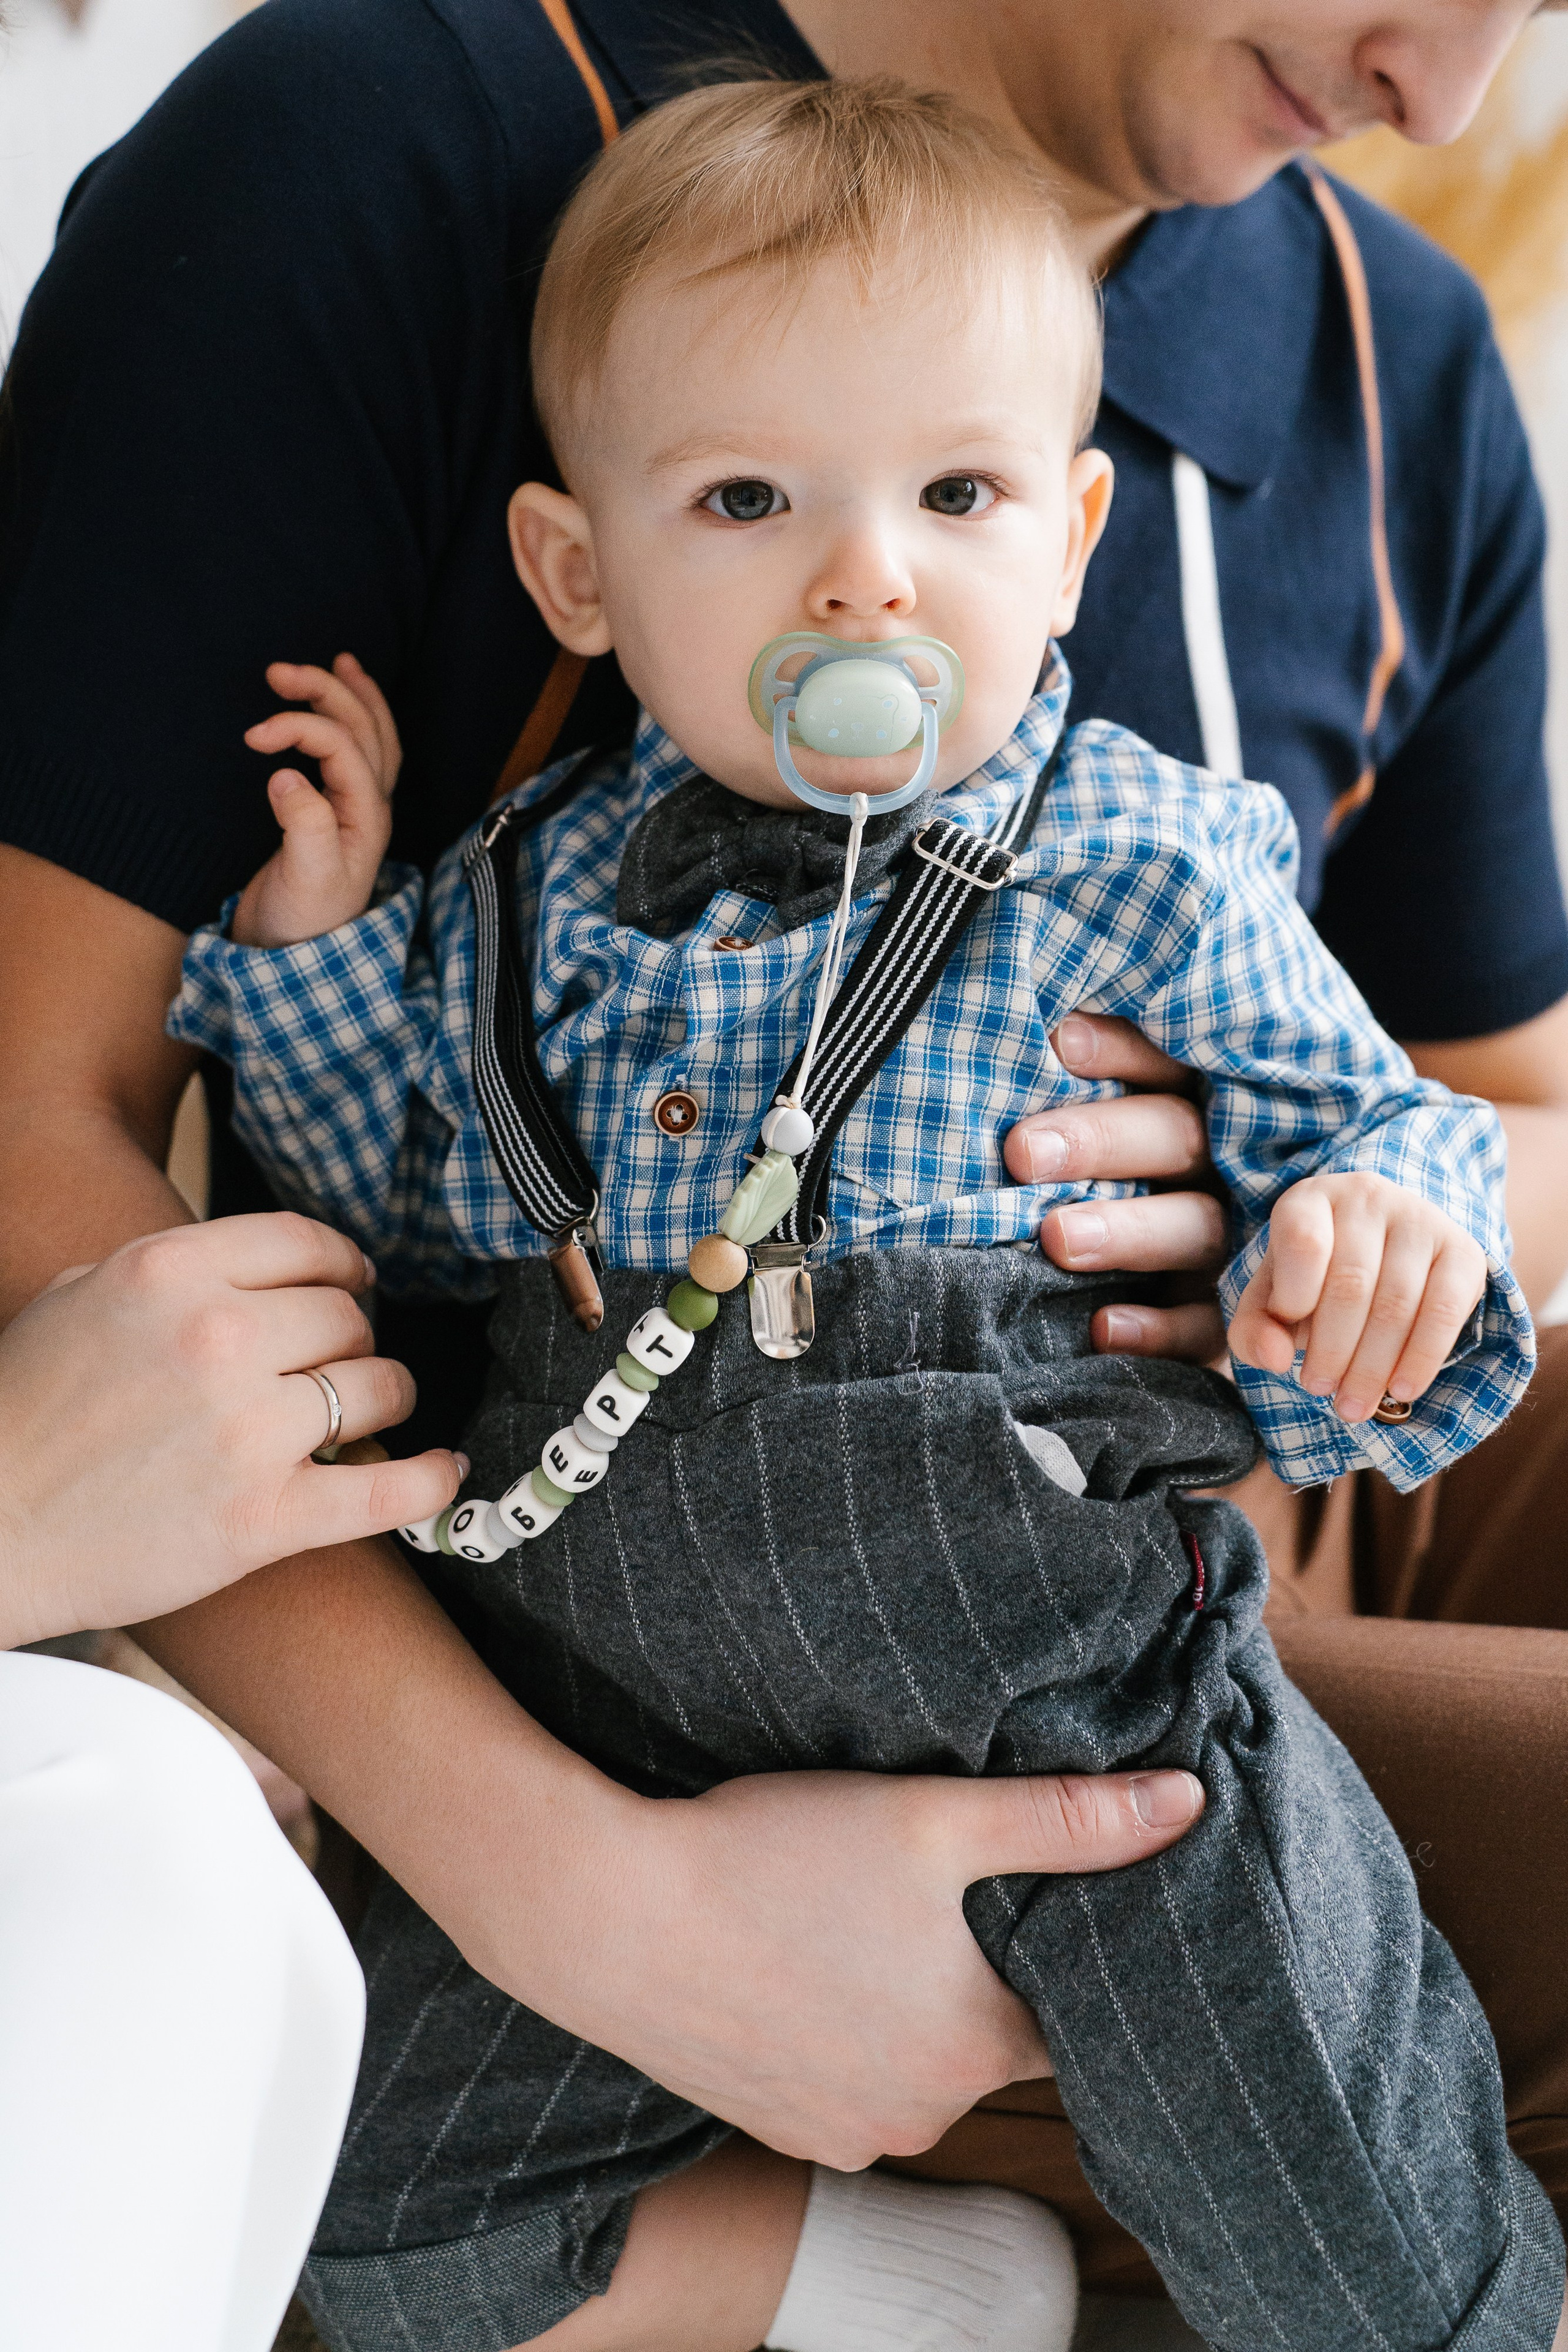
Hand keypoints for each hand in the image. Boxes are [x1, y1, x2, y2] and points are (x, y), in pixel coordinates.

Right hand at [0, 1214, 460, 1646]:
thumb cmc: (24, 1412)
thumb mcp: (82, 1297)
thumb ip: (173, 1271)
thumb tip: (258, 1265)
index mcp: (171, 1273)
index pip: (308, 1244)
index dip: (344, 1265)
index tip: (355, 1283)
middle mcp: (218, 1338)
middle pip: (348, 1317)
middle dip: (352, 1338)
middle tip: (339, 1361)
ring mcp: (246, 1429)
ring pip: (377, 1388)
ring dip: (384, 1398)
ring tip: (372, 1411)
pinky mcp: (263, 1517)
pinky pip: (386, 1490)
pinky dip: (429, 1481)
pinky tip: (443, 1470)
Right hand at [231, 654, 400, 948]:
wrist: (293, 962)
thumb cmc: (302, 925)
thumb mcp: (304, 878)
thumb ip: (303, 826)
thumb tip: (287, 775)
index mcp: (367, 818)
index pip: (343, 748)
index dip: (300, 728)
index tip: (253, 737)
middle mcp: (370, 809)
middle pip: (365, 730)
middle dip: (327, 691)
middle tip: (278, 671)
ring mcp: (356, 811)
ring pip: (369, 737)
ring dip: (348, 696)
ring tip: (328, 663)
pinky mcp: (336, 815)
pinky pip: (358, 754)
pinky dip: (349, 721)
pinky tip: (334, 706)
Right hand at [486, 1760, 1204, 2166]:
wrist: (607, 1915)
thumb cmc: (773, 1857)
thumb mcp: (933, 1817)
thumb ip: (1066, 1818)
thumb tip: (1186, 1804)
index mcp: (978, 2046)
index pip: (1068, 2012)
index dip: (1059, 1946)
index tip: (1037, 1895)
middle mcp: (923, 2115)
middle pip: (990, 2037)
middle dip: (977, 1970)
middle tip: (936, 1886)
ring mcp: (845, 2133)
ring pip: (916, 2059)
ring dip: (907, 2002)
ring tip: (864, 1916)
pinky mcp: (780, 2126)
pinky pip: (847, 2080)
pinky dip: (843, 2029)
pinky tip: (807, 1960)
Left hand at [1004, 1013, 1228, 1362]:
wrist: (1146, 1316)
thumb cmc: (1076, 1196)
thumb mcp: (1077, 1146)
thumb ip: (1056, 1112)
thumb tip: (1005, 1051)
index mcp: (1188, 1109)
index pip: (1164, 1067)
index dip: (1122, 1052)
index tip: (1060, 1042)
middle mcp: (1215, 1171)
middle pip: (1178, 1139)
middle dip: (1102, 1141)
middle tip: (1022, 1153)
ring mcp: (1225, 1245)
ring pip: (1197, 1227)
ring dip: (1126, 1231)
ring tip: (1056, 1237)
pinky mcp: (1222, 1319)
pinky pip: (1204, 1328)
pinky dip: (1157, 1330)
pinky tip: (1103, 1327)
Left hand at [1229, 1172, 1486, 1424]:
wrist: (1383, 1246)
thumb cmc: (1313, 1278)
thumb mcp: (1270, 1298)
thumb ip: (1254, 1329)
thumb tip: (1274, 1359)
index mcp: (1310, 1199)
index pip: (1302, 1241)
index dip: (1293, 1297)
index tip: (1287, 1339)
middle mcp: (1367, 1198)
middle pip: (1351, 1283)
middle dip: (1332, 1350)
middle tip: (1319, 1391)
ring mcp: (1420, 1219)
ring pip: (1397, 1302)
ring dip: (1372, 1366)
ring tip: (1352, 1405)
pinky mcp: (1461, 1249)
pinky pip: (1445, 1309)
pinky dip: (1422, 1357)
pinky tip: (1402, 1389)